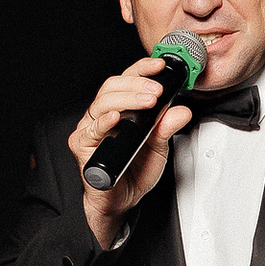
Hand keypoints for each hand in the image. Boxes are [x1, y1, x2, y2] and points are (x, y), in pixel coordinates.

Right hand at [69, 56, 194, 248]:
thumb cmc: (134, 171)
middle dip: (137, 84)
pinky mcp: (83, 146)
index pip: (127, 80)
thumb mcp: (159, 147)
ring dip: (127, 99)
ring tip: (147, 101)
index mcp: (120, 109)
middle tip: (157, 91)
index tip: (159, 65)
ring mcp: (91, 129)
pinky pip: (90, 130)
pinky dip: (103, 122)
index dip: (142, 69)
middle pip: (113, 86)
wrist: (122, 200)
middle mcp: (103, 115)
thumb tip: (181, 110)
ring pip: (102, 102)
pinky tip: (116, 117)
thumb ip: (168, 128)